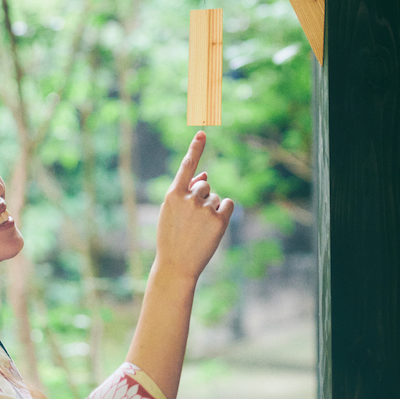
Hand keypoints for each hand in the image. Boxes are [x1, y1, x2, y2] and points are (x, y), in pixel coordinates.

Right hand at [155, 131, 233, 283]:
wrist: (176, 265)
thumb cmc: (172, 236)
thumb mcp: (171, 212)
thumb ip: (185, 191)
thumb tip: (206, 174)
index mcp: (173, 194)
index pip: (187, 166)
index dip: (195, 149)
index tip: (203, 133)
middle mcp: (189, 198)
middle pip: (206, 185)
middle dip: (202, 198)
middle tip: (192, 221)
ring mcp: (204, 209)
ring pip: (216, 196)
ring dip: (211, 208)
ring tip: (199, 228)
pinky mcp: (219, 220)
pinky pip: (228, 204)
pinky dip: (224, 212)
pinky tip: (213, 227)